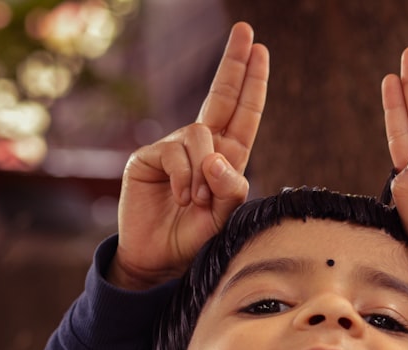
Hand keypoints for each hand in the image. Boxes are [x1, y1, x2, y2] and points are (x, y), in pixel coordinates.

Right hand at [109, 22, 268, 289]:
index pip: (242, 114)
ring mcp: (173, 149)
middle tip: (245, 31)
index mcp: (227, 159)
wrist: (158, 260)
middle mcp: (201, 148)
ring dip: (202, 173)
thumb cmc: (195, 239)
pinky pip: (176, 153)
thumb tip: (216, 155)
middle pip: (220, 98)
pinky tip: (179, 198)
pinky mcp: (148, 156)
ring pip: (200, 136)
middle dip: (234, 65)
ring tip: (194, 202)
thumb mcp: (225, 218)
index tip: (260, 51)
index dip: (251, 84)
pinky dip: (183, 178)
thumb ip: (230, 189)